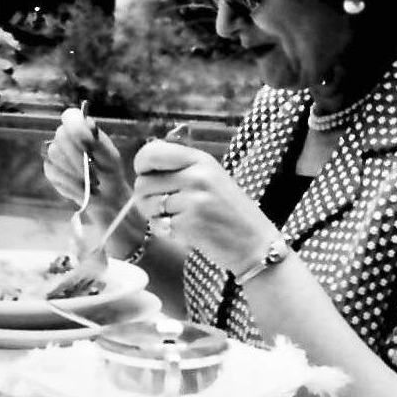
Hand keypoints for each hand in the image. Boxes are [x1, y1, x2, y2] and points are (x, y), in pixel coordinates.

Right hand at [42, 107, 128, 206]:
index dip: (76, 127)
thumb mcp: (110, 157)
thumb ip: (98, 142)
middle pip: (61, 135)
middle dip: (78, 155)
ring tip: (93, 182)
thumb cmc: (109, 169)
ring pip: (55, 153)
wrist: (106, 193)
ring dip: (75, 170)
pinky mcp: (50, 169)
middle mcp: (65, 136)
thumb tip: (88, 124)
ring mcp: (55, 152)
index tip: (89, 142)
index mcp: (81, 127)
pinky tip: (84, 189)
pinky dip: (72, 183)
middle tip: (94, 172)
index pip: (70, 116)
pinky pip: (54, 172)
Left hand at [132, 140, 278, 269]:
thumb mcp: (211, 177)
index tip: (146, 176)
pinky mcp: (190, 224)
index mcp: (200, 159)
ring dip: (156, 216)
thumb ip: (180, 169)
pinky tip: (186, 231)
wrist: (255, 244)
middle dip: (146, 198)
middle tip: (164, 207)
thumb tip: (142, 169)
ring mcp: (193, 200)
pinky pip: (158, 225)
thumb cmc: (229, 212)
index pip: (151, 153)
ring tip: (179, 218)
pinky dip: (166, 231)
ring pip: (147, 205)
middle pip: (143, 182)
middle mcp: (196, 176)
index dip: (141, 166)